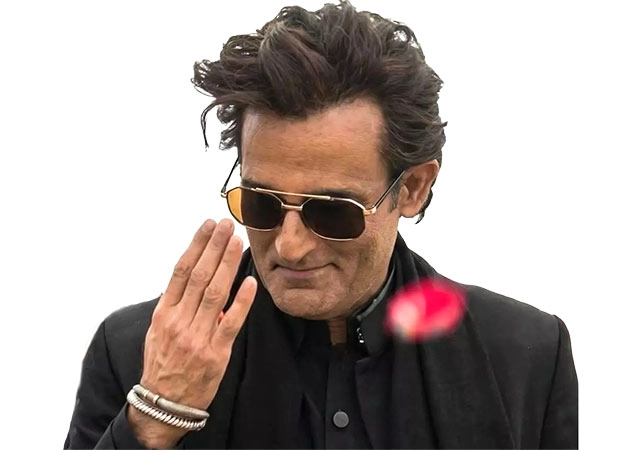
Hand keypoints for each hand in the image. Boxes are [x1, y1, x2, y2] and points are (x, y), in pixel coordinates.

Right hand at [127, 219, 256, 447]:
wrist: (163, 403)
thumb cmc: (162, 363)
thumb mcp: (157, 331)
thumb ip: (175, 305)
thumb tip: (192, 279)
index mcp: (164, 313)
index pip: (181, 270)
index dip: (196, 245)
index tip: (208, 226)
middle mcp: (179, 321)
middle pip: (199, 275)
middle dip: (214, 246)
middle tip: (227, 224)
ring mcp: (197, 337)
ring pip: (215, 293)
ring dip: (227, 264)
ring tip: (237, 242)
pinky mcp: (216, 353)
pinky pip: (231, 323)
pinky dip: (241, 302)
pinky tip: (250, 282)